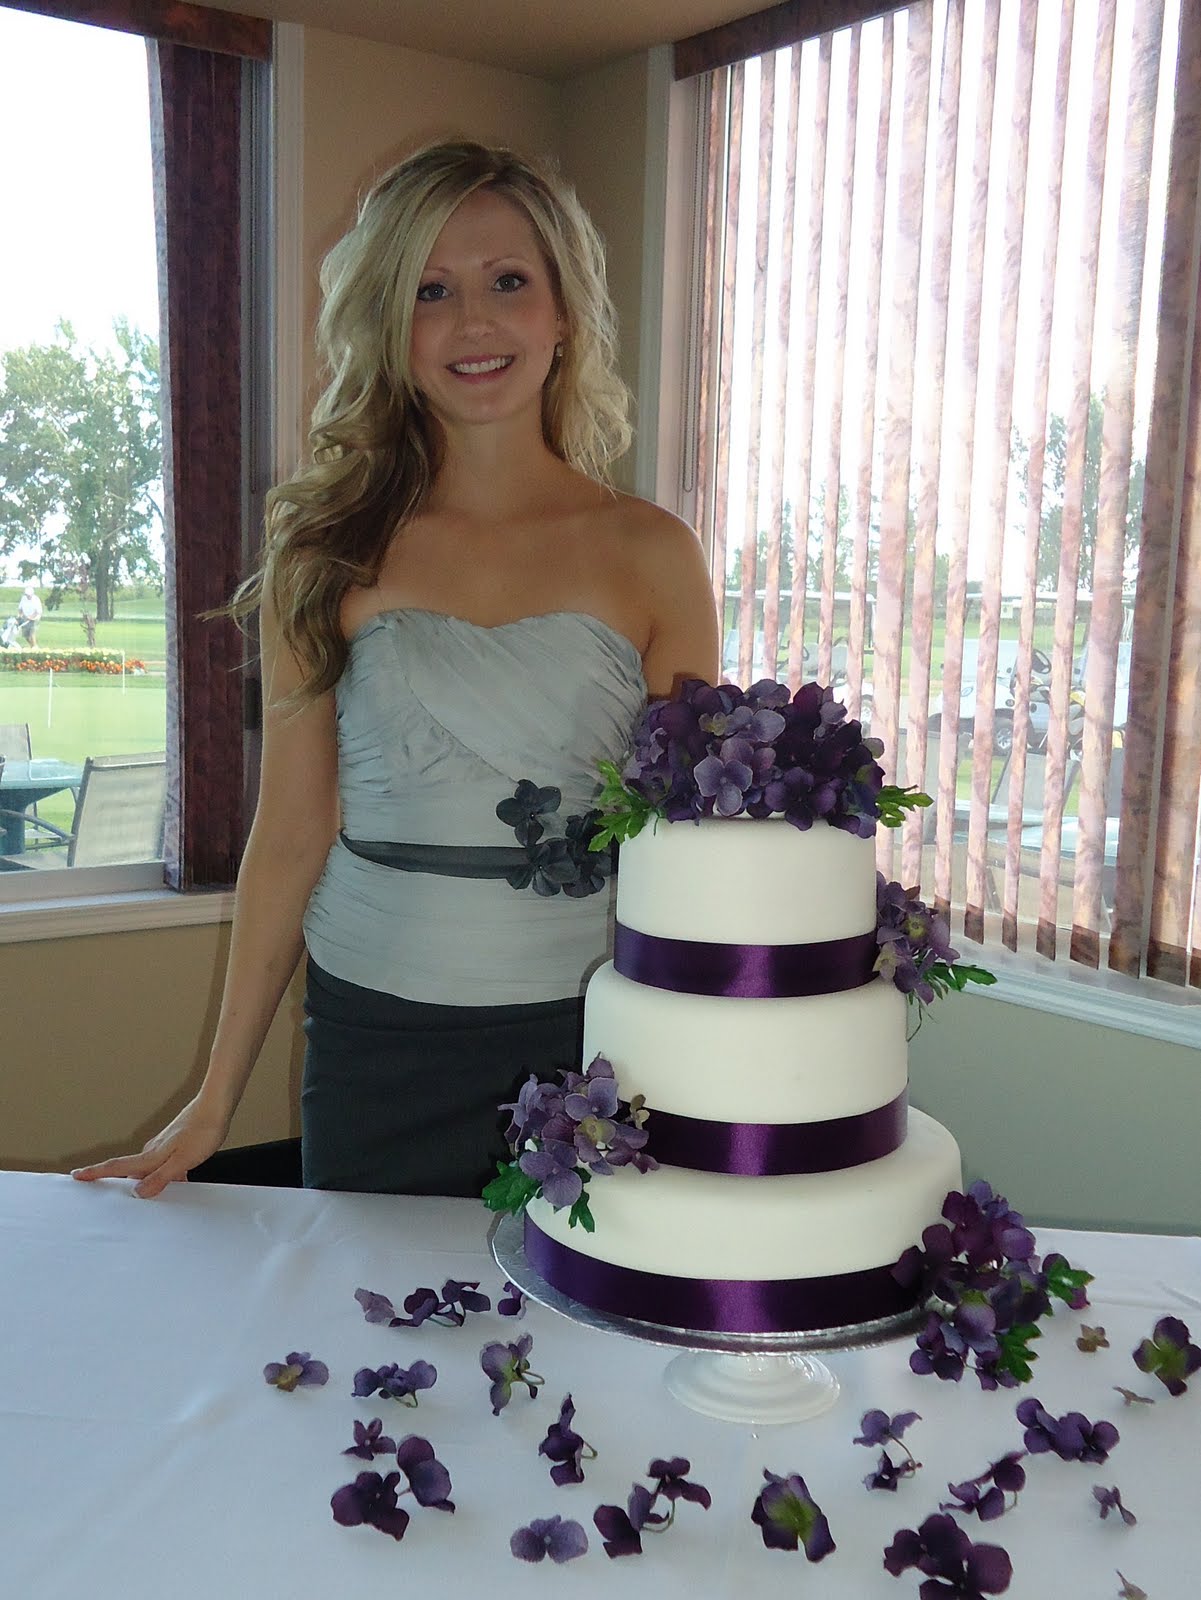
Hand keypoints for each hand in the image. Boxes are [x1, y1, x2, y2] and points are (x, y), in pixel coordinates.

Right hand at [70, 1096, 231, 1197]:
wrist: (217, 1105)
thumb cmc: (203, 1130)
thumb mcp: (183, 1160)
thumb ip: (160, 1177)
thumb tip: (137, 1191)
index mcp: (151, 1155)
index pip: (118, 1166)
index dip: (96, 1172)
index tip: (77, 1175)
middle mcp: (153, 1149)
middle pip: (130, 1170)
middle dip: (120, 1183)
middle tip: (108, 1196)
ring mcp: (164, 1144)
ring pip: (149, 1168)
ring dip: (149, 1181)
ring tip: (151, 1197)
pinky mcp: (176, 1142)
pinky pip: (165, 1163)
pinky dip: (167, 1174)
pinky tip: (180, 1180)